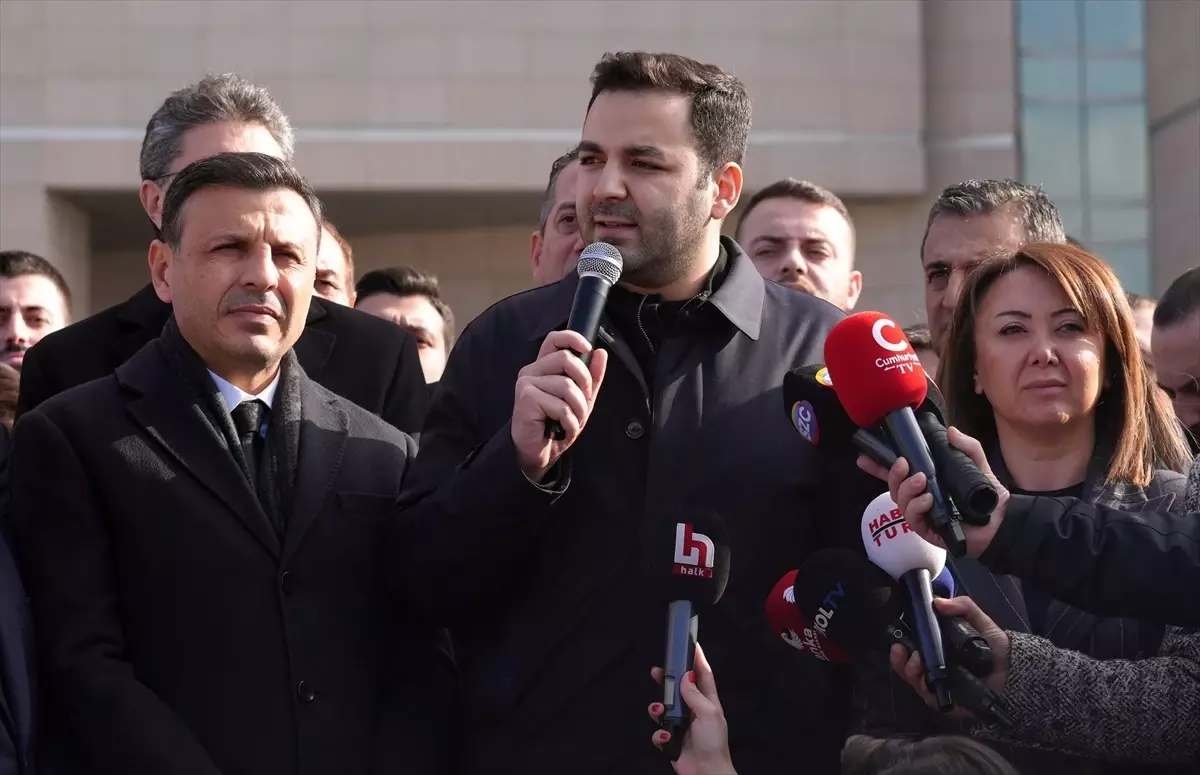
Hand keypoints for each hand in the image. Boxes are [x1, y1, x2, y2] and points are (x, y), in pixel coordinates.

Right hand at [511, 330, 607, 480]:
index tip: (587, 348)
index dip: (572, 338)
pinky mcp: (526, 398)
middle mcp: (532, 371)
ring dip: (578, 409)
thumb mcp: (581, 399)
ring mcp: (526, 383)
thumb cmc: (556, 424)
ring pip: (567, 386)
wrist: (539, 452)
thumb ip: (591, 376)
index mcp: (544, 367)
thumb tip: (600, 353)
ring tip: (572, 421)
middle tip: (582, 403)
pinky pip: (560, 405)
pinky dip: (569, 422)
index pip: (554, 339)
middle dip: (584, 383)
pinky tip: (562, 429)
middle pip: (566, 359)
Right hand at [648, 644, 736, 774]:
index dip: (697, 659)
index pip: (702, 675)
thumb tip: (685, 677)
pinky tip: (667, 737)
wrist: (707, 773)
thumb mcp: (708, 714)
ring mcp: (682, 725)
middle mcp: (694, 710)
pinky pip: (659, 731)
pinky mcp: (672, 740)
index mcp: (707, 701)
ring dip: (658, 707)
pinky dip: (659, 733)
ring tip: (659, 710)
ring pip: (663, 708)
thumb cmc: (713, 743)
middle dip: (667, 680)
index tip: (690, 643)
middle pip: (678, 688)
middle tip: (657, 671)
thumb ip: (695, 694)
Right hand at [857, 427, 1009, 557]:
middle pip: (893, 486)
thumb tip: (950, 430)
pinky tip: (928, 499)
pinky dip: (917, 506)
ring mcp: (922, 515)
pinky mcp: (927, 530)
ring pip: (899, 501)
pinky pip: (912, 518)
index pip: (898, 474)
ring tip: (922, 481)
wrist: (1002, 523)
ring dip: (907, 489)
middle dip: (892, 474)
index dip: (879, 467)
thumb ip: (967, 446)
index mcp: (928, 482)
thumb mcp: (978, 464)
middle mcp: (920, 498)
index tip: (864, 457)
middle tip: (905, 464)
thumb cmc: (989, 496)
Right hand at [890, 596, 1010, 719]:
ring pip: (915, 682)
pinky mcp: (949, 702)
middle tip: (903, 651)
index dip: (901, 647)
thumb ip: (962, 607)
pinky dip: (925, 690)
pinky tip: (926, 681)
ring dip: (910, 672)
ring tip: (916, 663)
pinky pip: (931, 698)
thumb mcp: (978, 619)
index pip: (911, 650)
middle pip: (908, 668)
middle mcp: (936, 668)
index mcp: (938, 650)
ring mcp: (941, 686)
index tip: (897, 641)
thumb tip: (937, 602)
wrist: (1015, 669)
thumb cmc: (994, 645)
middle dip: (901, 661)